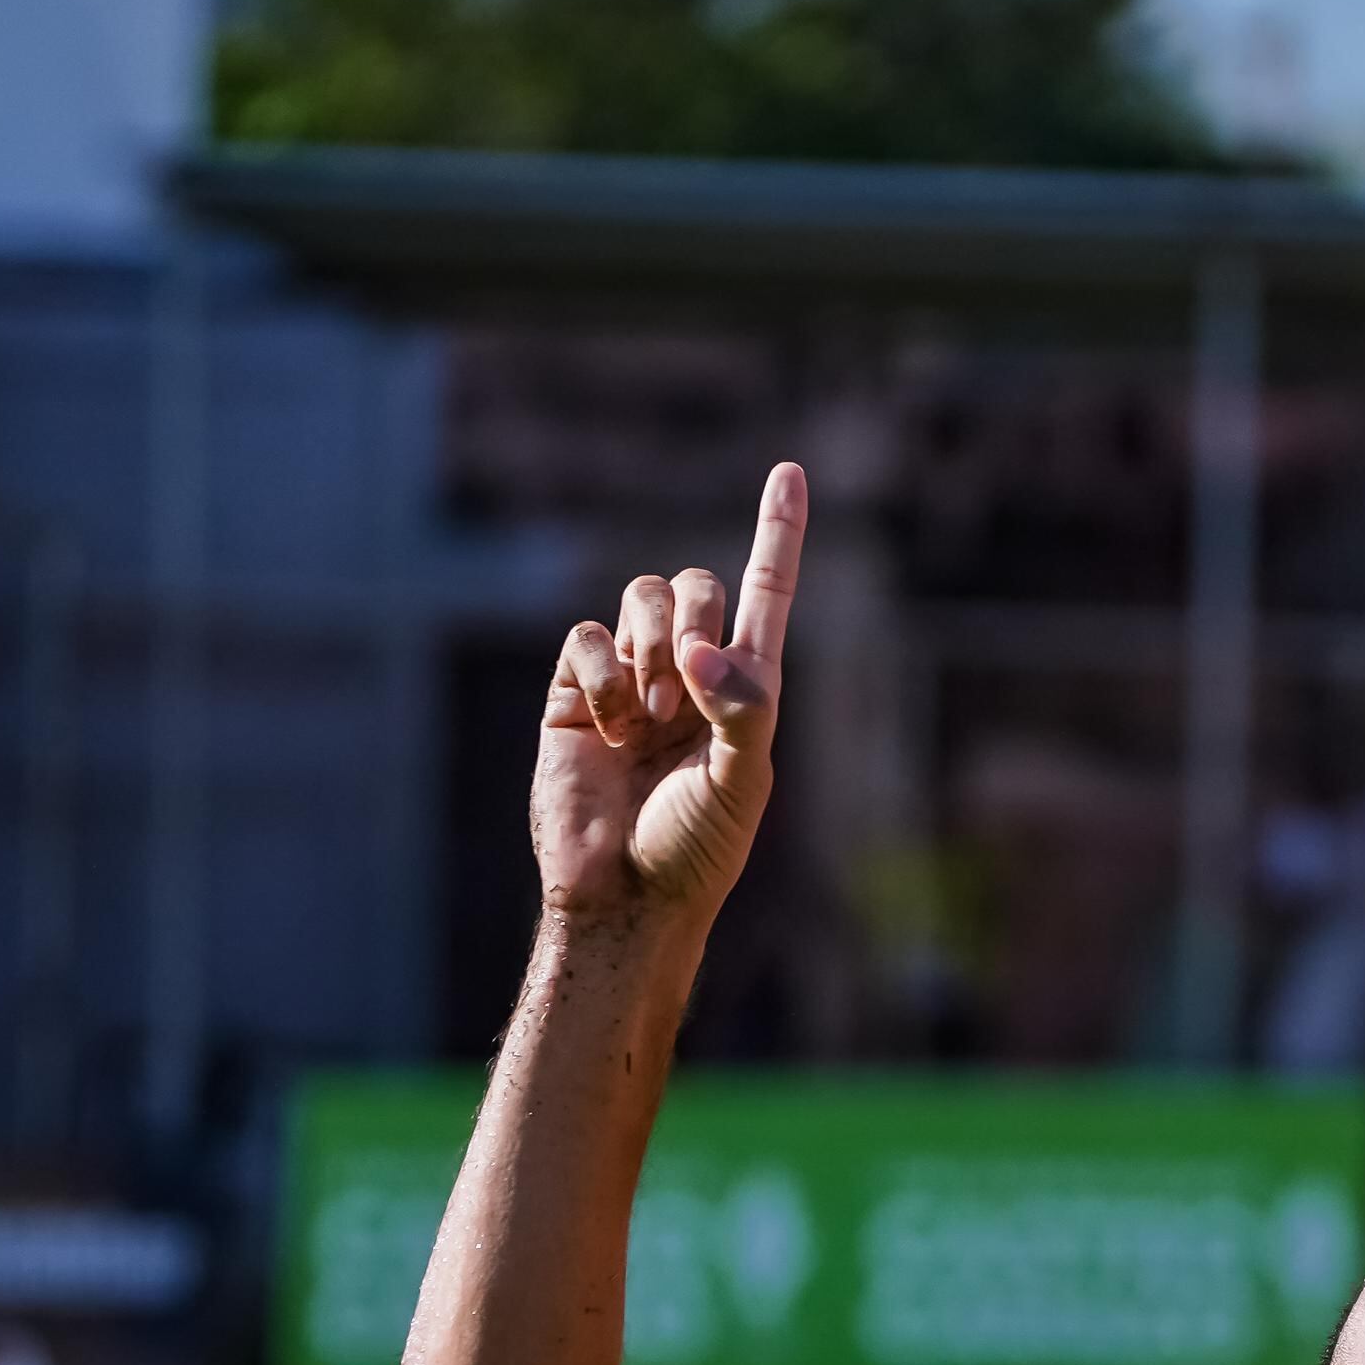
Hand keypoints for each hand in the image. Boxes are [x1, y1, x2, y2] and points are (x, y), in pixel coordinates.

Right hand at [533, 463, 808, 928]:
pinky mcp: (574, 692)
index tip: (790, 470)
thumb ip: (741, 706)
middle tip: (685, 697)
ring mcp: (630, 678)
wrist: (622, 893)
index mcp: (746, 687)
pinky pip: (587, 636)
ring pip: (642, 597)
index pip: (767, 592)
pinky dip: (602, 673)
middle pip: (696, 583)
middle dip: (696, 623)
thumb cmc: (696, 849)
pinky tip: (609, 728)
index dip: (779, 531)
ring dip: (650, 648)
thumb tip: (703, 652)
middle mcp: (689, 672)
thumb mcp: (743, 780)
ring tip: (648, 720)